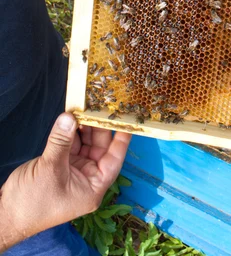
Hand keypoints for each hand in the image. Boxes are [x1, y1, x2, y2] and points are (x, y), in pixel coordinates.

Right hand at [0, 113, 130, 249]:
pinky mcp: (60, 166)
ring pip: (85, 144)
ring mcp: (74, 172)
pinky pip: (71, 145)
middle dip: (98, 128)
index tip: (128, 121)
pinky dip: (70, 132)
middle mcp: (87, 179)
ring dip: (83, 127)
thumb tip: (70, 117)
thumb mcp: (50, 168)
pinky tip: (71, 118)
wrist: (7, 215)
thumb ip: (62, 141)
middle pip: (100, 148)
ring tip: (84, 108)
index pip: (114, 159)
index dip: (121, 139)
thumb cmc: (33, 201)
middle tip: (98, 106)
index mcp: (93, 187)